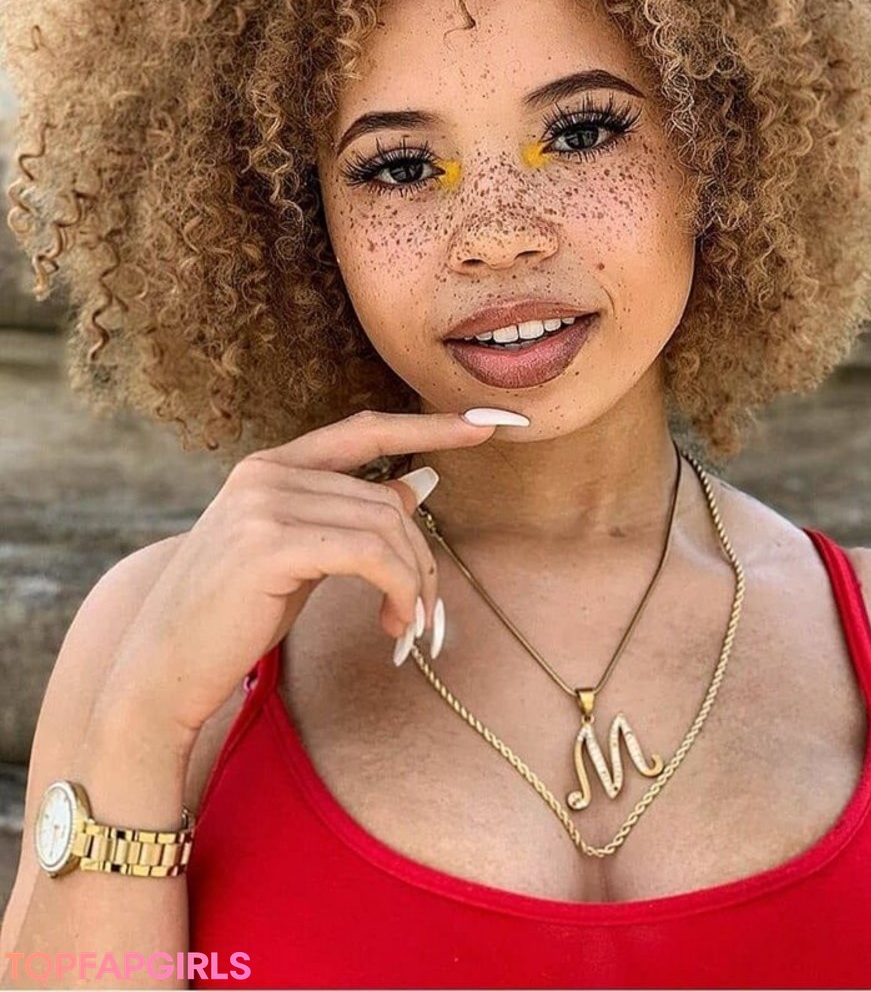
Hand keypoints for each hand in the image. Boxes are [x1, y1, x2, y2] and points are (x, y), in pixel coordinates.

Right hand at [98, 409, 503, 741]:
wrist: (159, 672)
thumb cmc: (230, 618)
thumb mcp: (298, 557)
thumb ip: (347, 518)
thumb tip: (417, 484)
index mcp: (270, 467)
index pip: (365, 430)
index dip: (428, 425)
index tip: (487, 422)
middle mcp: (266, 473)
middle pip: (386, 498)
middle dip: (420, 558)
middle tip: (426, 615)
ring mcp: (264, 504)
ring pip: (386, 526)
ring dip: (413, 584)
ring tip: (406, 627)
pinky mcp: (270, 545)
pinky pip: (372, 555)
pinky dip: (399, 590)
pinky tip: (392, 625)